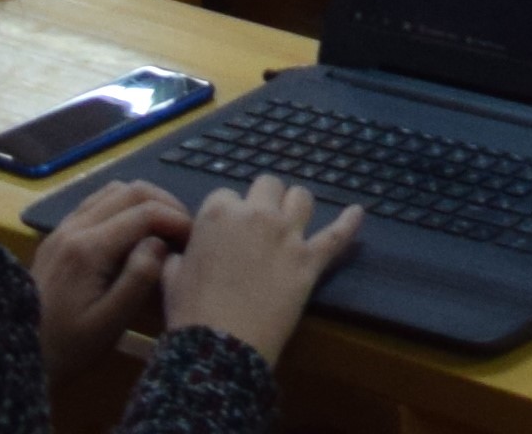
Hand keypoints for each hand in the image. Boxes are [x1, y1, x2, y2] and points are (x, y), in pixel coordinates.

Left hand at [32, 178, 192, 367]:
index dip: (177, 219)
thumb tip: (159, 243)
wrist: (18, 351)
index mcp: (88, 249)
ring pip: (113, 190)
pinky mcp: (59, 235)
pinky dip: (123, 206)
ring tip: (163, 229)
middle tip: (184, 230)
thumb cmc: (69, 344)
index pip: (144, 212)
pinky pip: (97, 202)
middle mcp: (74, 228)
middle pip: (131, 190)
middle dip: (166, 204)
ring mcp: (63, 228)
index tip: (195, 239)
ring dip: (144, 202)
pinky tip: (133, 232)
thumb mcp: (109, 323)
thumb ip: (138, 280)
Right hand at [164, 172, 366, 362]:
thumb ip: (178, 256)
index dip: (226, 214)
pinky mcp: (310, 260)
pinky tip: (358, 212)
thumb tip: (179, 253)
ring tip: (293, 217)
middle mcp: (256, 215)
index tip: (225, 233)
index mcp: (218, 214)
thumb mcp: (172, 277)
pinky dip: (349, 223)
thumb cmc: (191, 313)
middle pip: (268, 185)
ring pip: (301, 198)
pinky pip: (337, 235)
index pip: (226, 196)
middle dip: (262, 199)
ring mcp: (287, 235)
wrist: (221, 346)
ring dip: (296, 205)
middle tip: (258, 223)